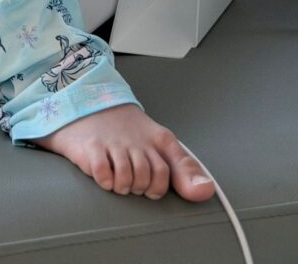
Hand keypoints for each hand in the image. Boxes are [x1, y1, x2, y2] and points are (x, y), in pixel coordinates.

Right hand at [33, 103, 215, 200]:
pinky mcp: (91, 147)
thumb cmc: (129, 132)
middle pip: (145, 178)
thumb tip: (208, 192)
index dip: (158, 186)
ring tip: (118, 179)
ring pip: (126, 178)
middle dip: (138, 187)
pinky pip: (103, 174)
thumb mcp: (161, 146)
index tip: (150, 187)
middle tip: (130, 179)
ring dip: (122, 186)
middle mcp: (135, 140)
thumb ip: (185, 170)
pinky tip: (103, 174)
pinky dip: (105, 181)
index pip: (166, 172)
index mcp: (156, 139)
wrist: (89, 106)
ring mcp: (112, 143)